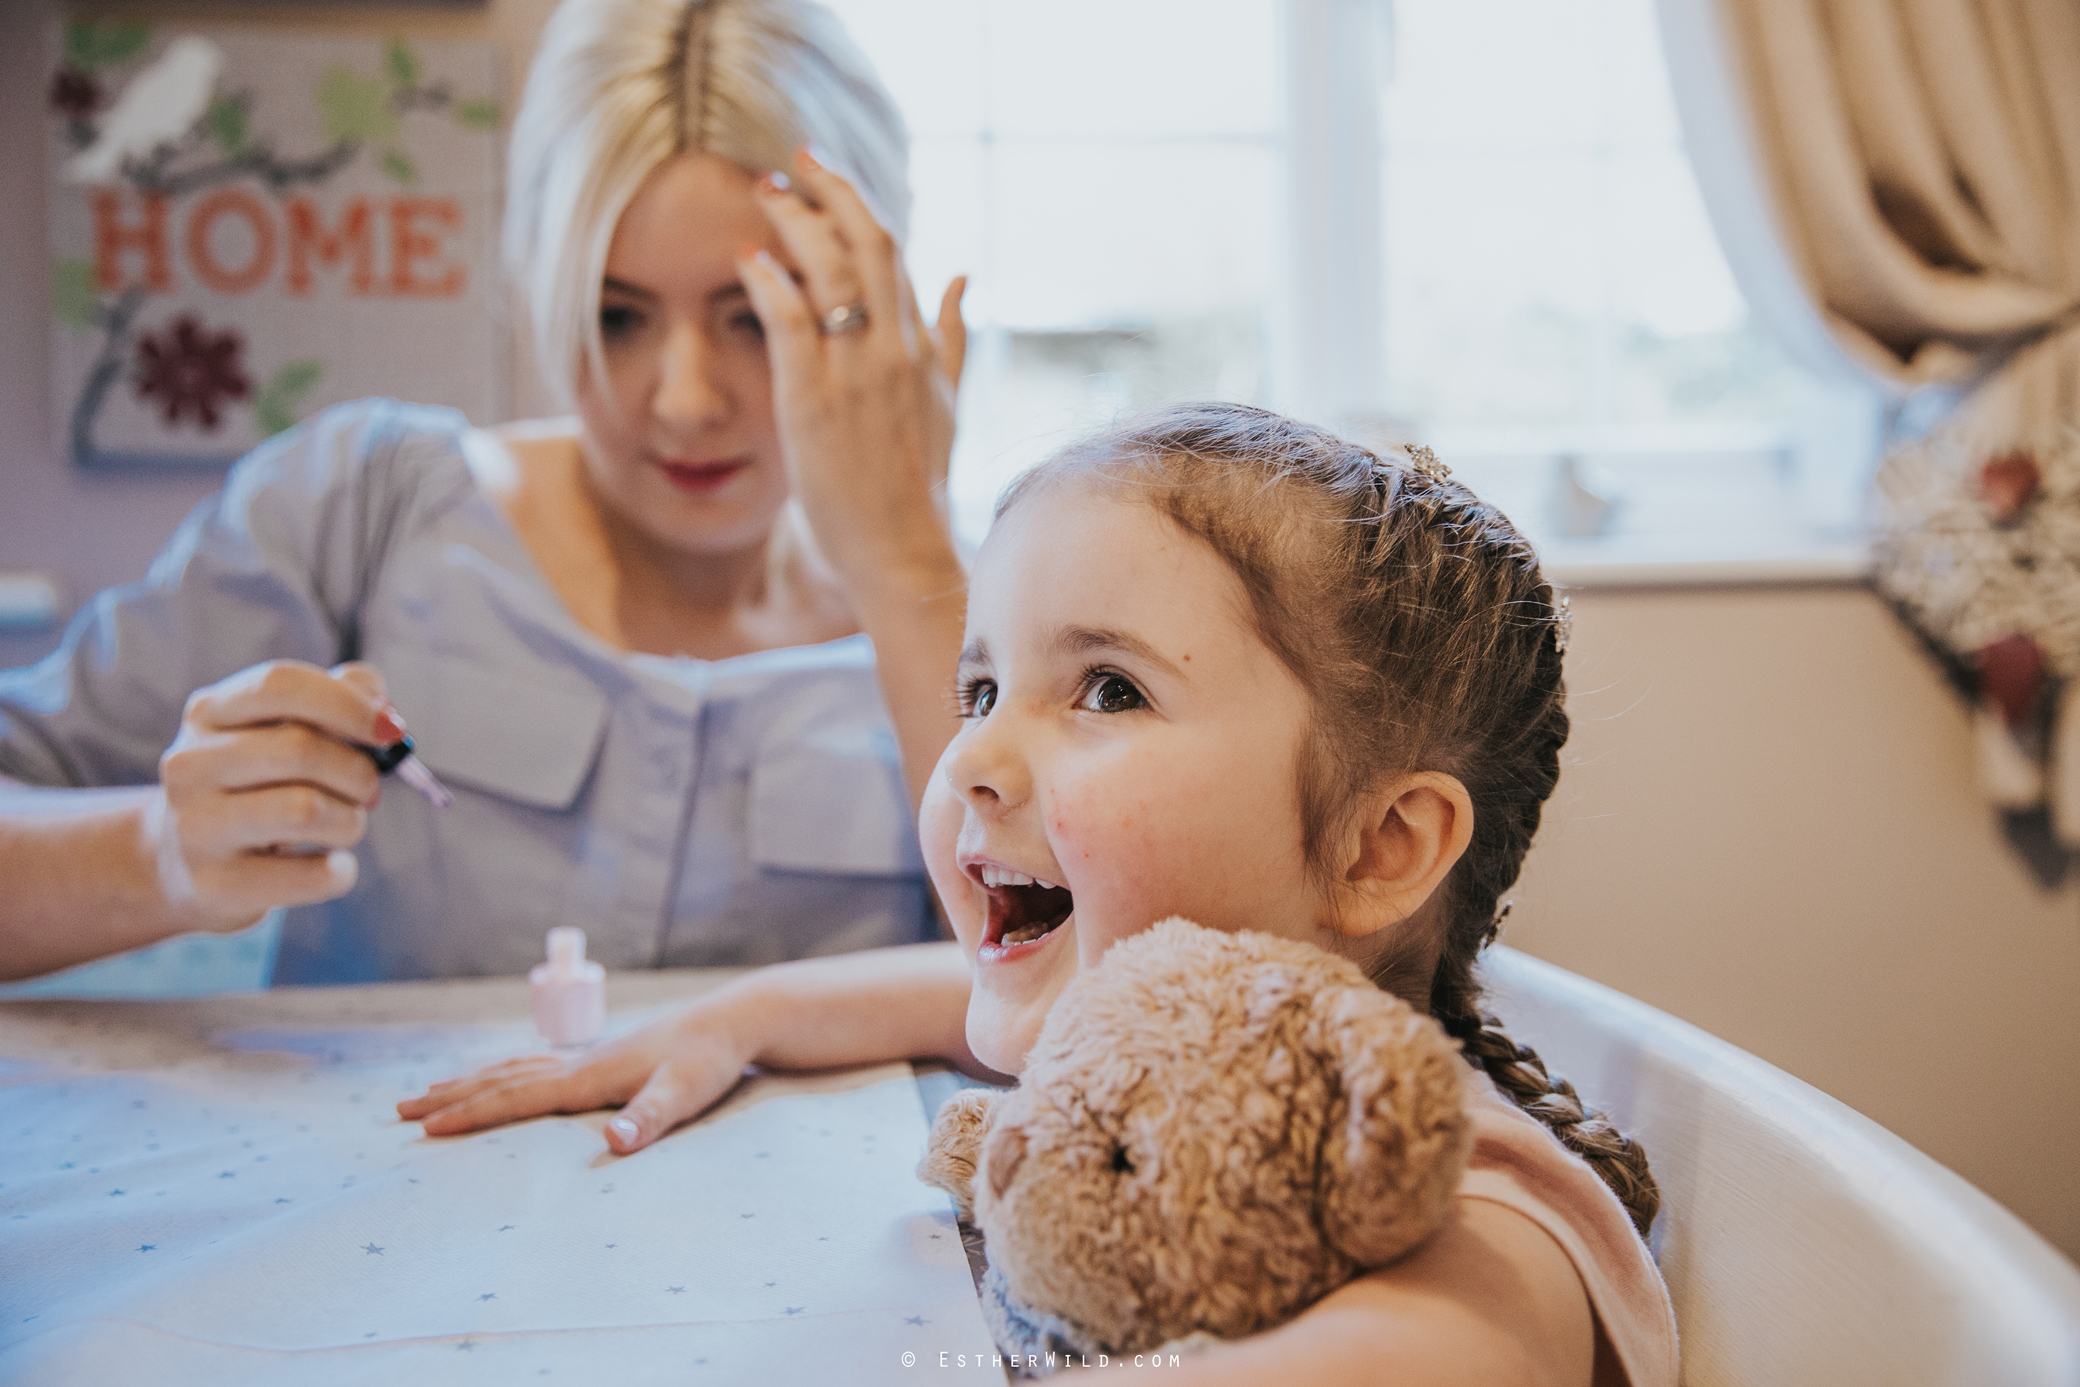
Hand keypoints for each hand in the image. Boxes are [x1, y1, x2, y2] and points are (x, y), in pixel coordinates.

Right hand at [150, 659, 395, 931]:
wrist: (186, 866)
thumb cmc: (257, 787)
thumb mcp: (282, 734)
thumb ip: (337, 703)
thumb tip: (384, 713)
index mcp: (210, 713)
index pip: (280, 685)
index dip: (348, 704)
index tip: (393, 731)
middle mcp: (191, 764)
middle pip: (301, 749)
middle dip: (359, 773)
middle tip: (369, 792)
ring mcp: (195, 827)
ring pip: (307, 811)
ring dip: (351, 821)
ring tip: (343, 826)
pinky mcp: (214, 884)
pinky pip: (312, 875)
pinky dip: (341, 871)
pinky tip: (332, 866)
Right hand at [396, 992, 757, 1153]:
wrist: (735, 1018)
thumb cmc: (711, 1058)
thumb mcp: (684, 1093)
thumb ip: (649, 1118)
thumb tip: (613, 1142)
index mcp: (589, 1076)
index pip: (516, 1098)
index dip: (470, 1114)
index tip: (424, 1128)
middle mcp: (581, 1063)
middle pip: (502, 1079)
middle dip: (452, 1095)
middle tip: (400, 1108)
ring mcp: (592, 1058)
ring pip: (516, 1069)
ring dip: (472, 1080)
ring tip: (433, 1089)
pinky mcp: (606, 1059)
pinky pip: (539, 1067)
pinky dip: (507, 1073)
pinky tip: (505, 1077)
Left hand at [737, 146, 966, 595]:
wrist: (901, 548)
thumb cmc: (916, 487)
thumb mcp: (947, 403)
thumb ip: (952, 337)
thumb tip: (962, 276)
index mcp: (922, 347)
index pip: (893, 255)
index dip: (856, 208)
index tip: (824, 178)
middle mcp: (894, 347)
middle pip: (867, 241)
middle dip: (829, 190)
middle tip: (794, 160)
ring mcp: (856, 370)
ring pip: (828, 266)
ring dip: (793, 220)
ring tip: (764, 193)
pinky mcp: (814, 397)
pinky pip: (790, 317)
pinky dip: (767, 279)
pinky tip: (746, 258)